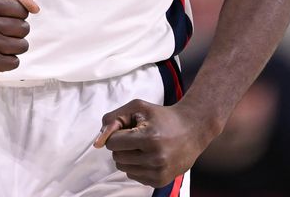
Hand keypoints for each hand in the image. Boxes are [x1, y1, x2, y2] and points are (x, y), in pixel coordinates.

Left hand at [93, 101, 209, 187]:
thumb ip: (113, 120)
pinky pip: (133, 176)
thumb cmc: (161, 116)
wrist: (192, 129)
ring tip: (144, 146)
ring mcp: (159, 172)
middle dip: (122, 146)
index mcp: (149, 138)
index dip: (117, 134)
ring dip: (128, 157)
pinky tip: (150, 156)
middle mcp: (155, 158)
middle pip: (117, 157)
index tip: (129, 129)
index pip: (113, 143)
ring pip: (123, 168)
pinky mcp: (161, 181)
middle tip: (138, 137)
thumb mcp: (137, 108)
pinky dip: (136, 166)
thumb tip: (97, 143)